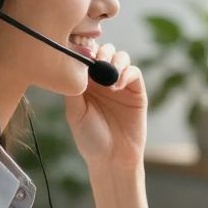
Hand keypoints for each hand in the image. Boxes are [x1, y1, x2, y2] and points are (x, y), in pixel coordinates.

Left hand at [64, 44, 145, 168]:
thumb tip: (71, 63)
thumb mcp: (75, 113)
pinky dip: (126, 73)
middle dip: (100, 51)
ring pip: (121, 57)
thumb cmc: (90, 138)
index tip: (79, 52)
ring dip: (114, 60)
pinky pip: (134, 72)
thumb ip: (73, 89)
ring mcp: (121, 84)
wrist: (112, 158)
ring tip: (107, 74)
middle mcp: (104, 80)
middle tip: (95, 62)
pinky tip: (116, 86)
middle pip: (105, 51)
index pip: (86, 56)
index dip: (84, 49)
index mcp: (86, 83)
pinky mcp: (136, 91)